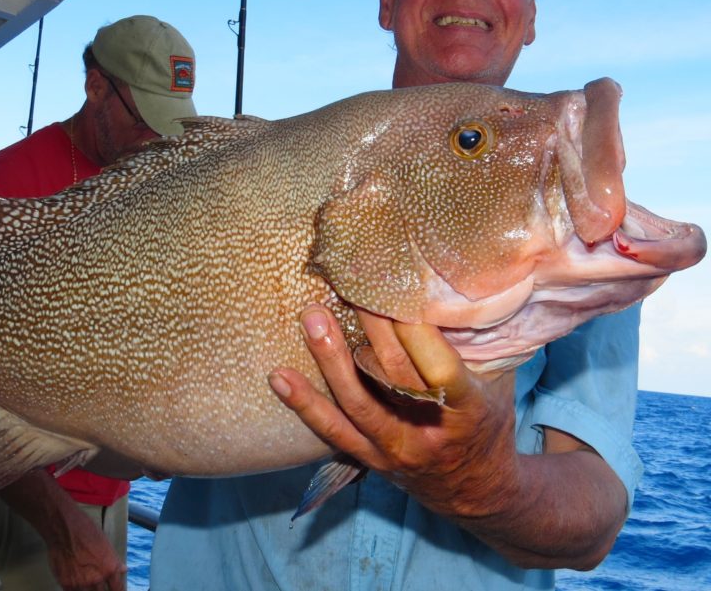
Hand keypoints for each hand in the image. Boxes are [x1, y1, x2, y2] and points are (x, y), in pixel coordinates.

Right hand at [2, 471, 126, 590]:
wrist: (63, 528)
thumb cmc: (84, 530)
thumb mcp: (105, 543)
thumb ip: (114, 560)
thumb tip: (122, 569)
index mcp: (109, 568)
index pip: (117, 588)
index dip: (118, 590)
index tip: (116, 590)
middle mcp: (96, 579)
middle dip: (103, 590)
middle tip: (100, 585)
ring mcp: (80, 583)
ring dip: (90, 590)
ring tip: (87, 581)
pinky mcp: (66, 584)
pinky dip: (77, 589)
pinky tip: (77, 583)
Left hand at [269, 305, 520, 521]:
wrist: (477, 492)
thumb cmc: (486, 420)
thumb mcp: (495, 381)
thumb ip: (474, 341)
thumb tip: (445, 283)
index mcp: (468, 408)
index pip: (438, 364)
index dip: (415, 329)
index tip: (394, 289)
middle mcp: (429, 430)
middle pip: (392, 373)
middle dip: (370, 325)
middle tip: (349, 284)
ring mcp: (396, 448)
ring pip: (357, 402)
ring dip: (329, 358)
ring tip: (311, 317)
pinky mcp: (371, 459)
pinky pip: (333, 432)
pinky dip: (304, 405)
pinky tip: (279, 377)